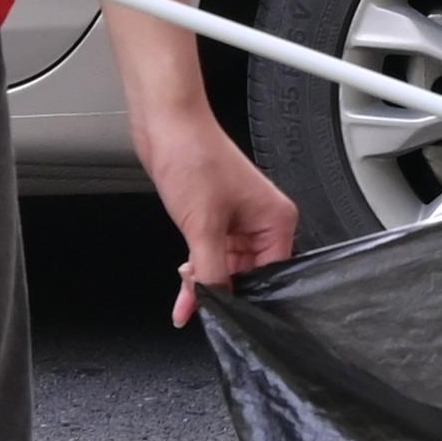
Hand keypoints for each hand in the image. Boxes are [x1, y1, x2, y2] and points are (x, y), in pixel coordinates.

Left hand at [133, 91, 301, 326]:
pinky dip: (198, 269)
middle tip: (201, 306)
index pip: (271, 275)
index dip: (247, 296)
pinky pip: (212, 254)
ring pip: (228, 267)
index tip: (226, 314)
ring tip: (187, 295)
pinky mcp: (216, 218)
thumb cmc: (193, 155)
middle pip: (249, 274)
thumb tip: (215, 303)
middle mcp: (262, 220)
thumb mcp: (203, 226)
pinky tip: (185, 283)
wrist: (165, 126)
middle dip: (222, 289)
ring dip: (205, 280)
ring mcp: (238, 219)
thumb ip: (211, 272)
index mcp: (276, 219)